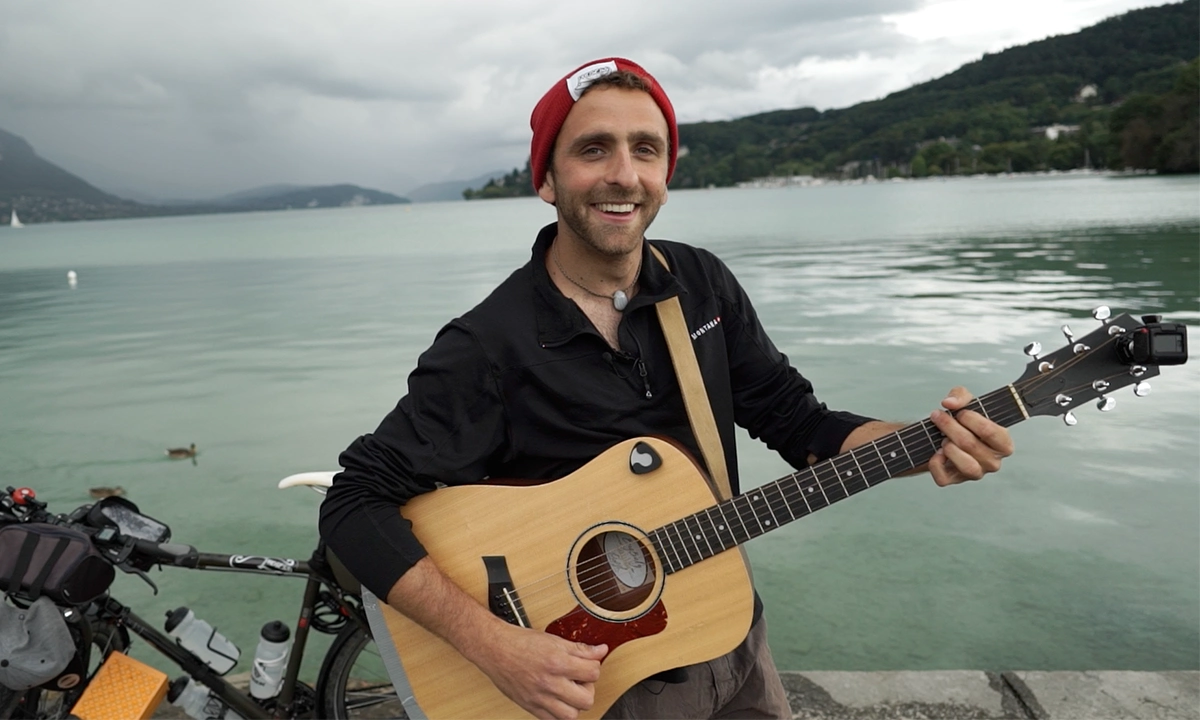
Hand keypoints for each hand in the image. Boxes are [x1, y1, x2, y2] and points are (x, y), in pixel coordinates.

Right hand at [467, 622, 607, 719]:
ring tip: (569, 691)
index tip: (589, 664)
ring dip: (575, 704)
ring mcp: (539, 698)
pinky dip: (559, 713)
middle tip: (580, 680)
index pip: (593, 673)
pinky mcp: (530, 706)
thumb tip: (601, 651)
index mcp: (557, 662)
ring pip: (571, 715)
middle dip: (588, 689)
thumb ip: (580, 648)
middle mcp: (549, 683)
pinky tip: (557, 700)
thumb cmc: (521, 643)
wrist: (495, 650)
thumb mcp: (554, 640)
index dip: (594, 667)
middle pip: (586, 699)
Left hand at [928, 386, 1013, 485]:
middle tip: (938, 416)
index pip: (990, 432)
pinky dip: (935, 463)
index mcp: (1003, 443)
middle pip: (971, 444)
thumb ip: (960, 395)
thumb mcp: (965, 401)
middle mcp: (993, 462)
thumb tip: (949, 403)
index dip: (971, 419)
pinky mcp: (955, 480)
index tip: (960, 413)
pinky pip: (944, 478)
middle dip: (949, 427)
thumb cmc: (962, 420)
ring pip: (966, 465)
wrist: (943, 434)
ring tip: (942, 438)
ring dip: (949, 447)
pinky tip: (936, 452)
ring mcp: (975, 473)